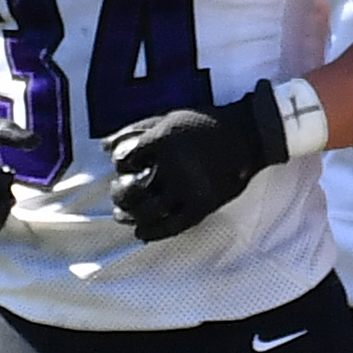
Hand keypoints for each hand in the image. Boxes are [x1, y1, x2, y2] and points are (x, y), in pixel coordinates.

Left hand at [106, 80, 283, 241]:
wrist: (248, 135)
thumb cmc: (205, 124)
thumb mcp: (169, 118)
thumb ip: (135, 130)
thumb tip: (103, 146)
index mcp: (163, 141)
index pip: (126, 160)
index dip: (121, 166)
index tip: (124, 167)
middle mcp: (173, 166)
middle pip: (133, 189)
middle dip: (119, 194)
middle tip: (118, 194)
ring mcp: (189, 188)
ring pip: (148, 211)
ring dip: (130, 215)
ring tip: (123, 215)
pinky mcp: (202, 206)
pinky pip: (172, 226)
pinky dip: (152, 233)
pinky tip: (140, 233)